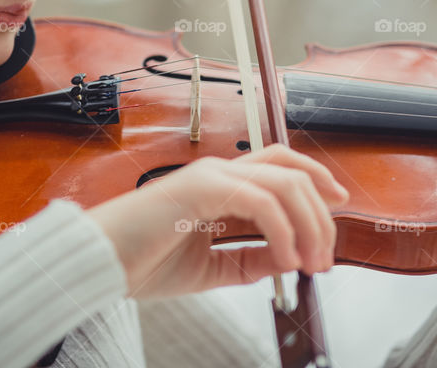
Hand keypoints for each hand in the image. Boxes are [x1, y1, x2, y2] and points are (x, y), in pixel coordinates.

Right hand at [85, 144, 348, 299]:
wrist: (98, 263)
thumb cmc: (140, 262)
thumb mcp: (210, 268)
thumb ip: (248, 260)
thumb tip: (288, 258)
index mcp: (219, 187)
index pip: (280, 168)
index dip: (316, 180)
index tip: (338, 208)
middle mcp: (218, 173)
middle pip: (292, 170)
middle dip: (321, 211)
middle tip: (326, 255)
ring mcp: (210, 175)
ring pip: (284, 182)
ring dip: (309, 222)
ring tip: (311, 262)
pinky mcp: (201, 187)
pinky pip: (261, 201)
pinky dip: (283, 230)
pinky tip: (286, 259)